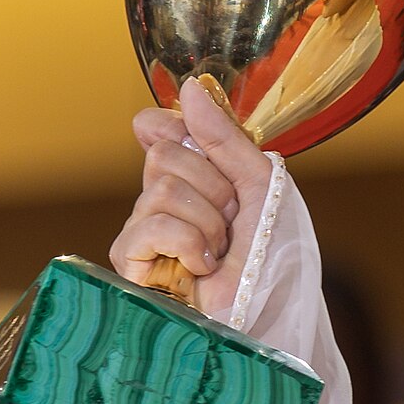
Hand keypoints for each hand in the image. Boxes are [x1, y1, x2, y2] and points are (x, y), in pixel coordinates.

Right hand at [110, 78, 273, 318]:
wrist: (272, 315)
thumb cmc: (272, 260)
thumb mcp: (261, 185)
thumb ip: (224, 138)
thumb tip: (187, 88)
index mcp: (195, 181)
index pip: (160, 132)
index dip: (172, 127)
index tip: (185, 134)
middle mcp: (165, 203)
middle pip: (165, 155)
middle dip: (212, 186)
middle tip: (231, 223)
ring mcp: (144, 235)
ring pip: (160, 188)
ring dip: (207, 221)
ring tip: (220, 254)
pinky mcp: (131, 266)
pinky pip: (148, 225)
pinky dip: (187, 243)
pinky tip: (201, 270)